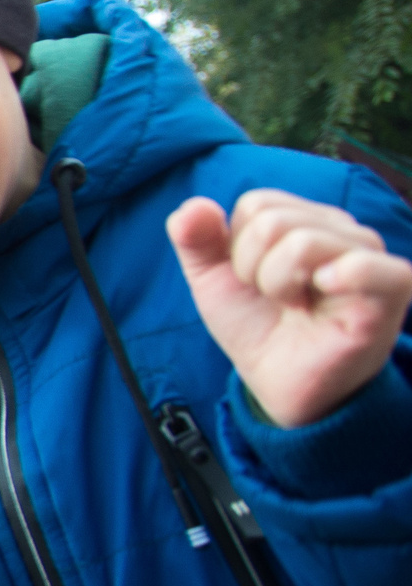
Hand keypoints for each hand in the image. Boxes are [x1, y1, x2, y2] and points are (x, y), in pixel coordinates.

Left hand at [168, 189, 411, 427]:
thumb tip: (193, 206)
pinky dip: (340, 276)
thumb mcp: (213, 280)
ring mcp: (371, 257)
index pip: (257, 204)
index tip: (255, 282)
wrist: (278, 382)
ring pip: (301, 242)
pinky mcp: (392, 290)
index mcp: (305, 218)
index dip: (238, 250)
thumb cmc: (256, 325)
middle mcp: (343, 230)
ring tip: (298, 307)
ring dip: (279, 286)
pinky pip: (367, 265)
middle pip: (272, 221)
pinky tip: (325, 293)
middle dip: (254, 270)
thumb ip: (195, 238)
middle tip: (279, 300)